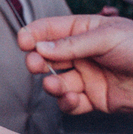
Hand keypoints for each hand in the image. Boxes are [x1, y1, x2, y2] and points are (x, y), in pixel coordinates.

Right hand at [18, 14, 132, 113]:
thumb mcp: (108, 37)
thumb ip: (72, 44)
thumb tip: (41, 46)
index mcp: (85, 31)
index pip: (50, 30)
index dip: (33, 35)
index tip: (24, 42)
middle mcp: (82, 54)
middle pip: (47, 57)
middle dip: (38, 61)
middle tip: (35, 64)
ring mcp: (87, 77)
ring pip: (56, 82)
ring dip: (51, 85)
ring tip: (55, 85)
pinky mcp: (94, 99)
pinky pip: (71, 103)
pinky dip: (67, 103)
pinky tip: (73, 99)